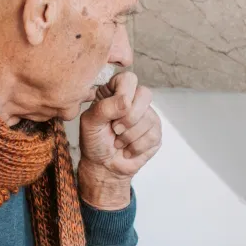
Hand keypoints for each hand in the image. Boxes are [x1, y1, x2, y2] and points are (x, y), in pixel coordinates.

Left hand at [78, 71, 161, 208]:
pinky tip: (128, 149)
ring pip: (149, 118)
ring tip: (118, 142)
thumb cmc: (94, 142)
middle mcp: (134, 100)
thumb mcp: (90, 123)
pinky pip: (153, 135)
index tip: (113, 113)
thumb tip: (126, 101)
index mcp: (115, 92)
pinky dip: (136, 147)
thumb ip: (104, 108)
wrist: (103, 166)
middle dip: (129, 117)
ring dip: (129, 136)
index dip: (124, 94)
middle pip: (145, 94)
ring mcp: (147, 116)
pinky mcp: (156, 132)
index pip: (128, 79)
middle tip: (115, 129)